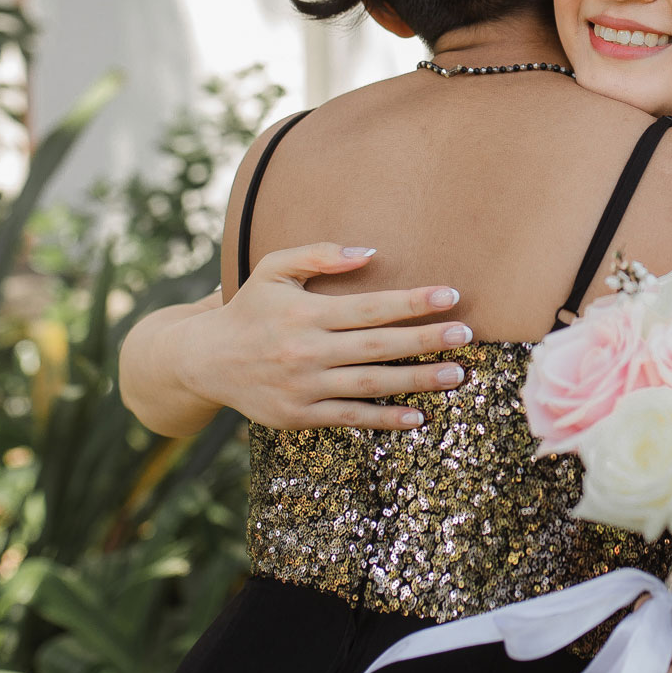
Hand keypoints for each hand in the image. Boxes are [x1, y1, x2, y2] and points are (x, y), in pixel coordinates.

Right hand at [179, 243, 473, 428]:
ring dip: (417, 381)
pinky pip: (350, 418)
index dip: (413, 302)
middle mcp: (306, 350)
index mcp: (305, 312)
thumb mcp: (274, 269)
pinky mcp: (300, 415)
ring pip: (371, 384)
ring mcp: (304, 386)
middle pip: (378, 346)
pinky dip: (385, 419)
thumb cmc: (250, 307)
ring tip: (457, 375)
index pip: (370, 307)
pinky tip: (418, 416)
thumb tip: (370, 253)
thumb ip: (319, 254)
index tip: (451, 296)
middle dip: (426, 340)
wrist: (205, 360)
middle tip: (466, 335)